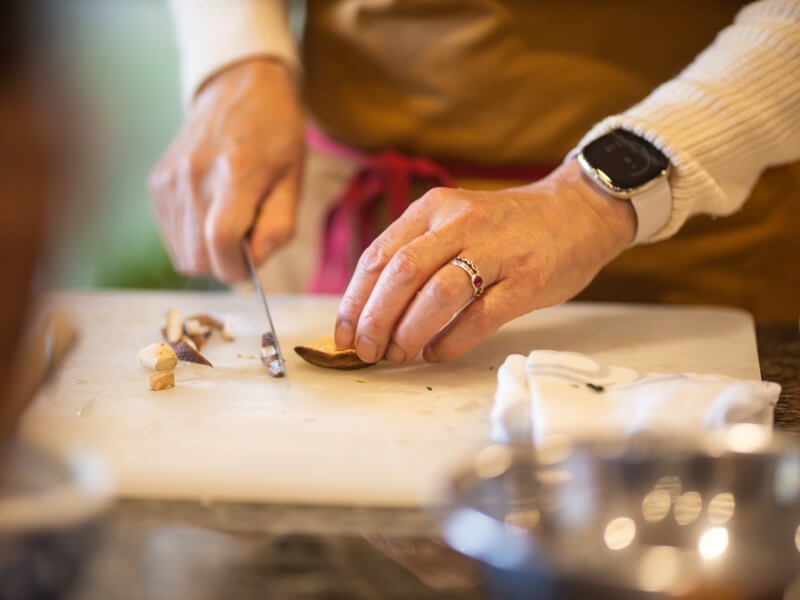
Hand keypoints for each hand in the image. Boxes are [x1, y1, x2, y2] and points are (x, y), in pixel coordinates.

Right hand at [148, 58, 304, 282]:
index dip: (235, 269)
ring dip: (206, 253)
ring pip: (180, 251)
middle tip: (244, 245)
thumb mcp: (294, 180)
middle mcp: (196, 174)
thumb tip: (254, 263)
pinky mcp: (157, 181)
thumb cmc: (276, 136)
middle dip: (223, 264)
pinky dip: (190, 238)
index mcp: (237, 172)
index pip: (222, 240)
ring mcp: (171, 178)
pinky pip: (169, 234)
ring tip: (228, 224)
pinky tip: (210, 214)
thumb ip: (278, 226)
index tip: (248, 271)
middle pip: (197, 254)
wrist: (240, 89)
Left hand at [334, 159, 636, 362]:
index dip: (355, 300)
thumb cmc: (505, 227)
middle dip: (375, 319)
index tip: (345, 334)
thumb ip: (416, 254)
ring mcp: (497, 250)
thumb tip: (370, 310)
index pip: (379, 255)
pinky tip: (437, 353)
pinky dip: (451, 340)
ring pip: (438, 293)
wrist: (577, 212)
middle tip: (367, 351)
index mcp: (433, 208)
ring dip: (409, 332)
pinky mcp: (527, 279)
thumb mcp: (453, 221)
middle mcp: (461, 223)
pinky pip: (480, 315)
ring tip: (398, 355)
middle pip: (402, 273)